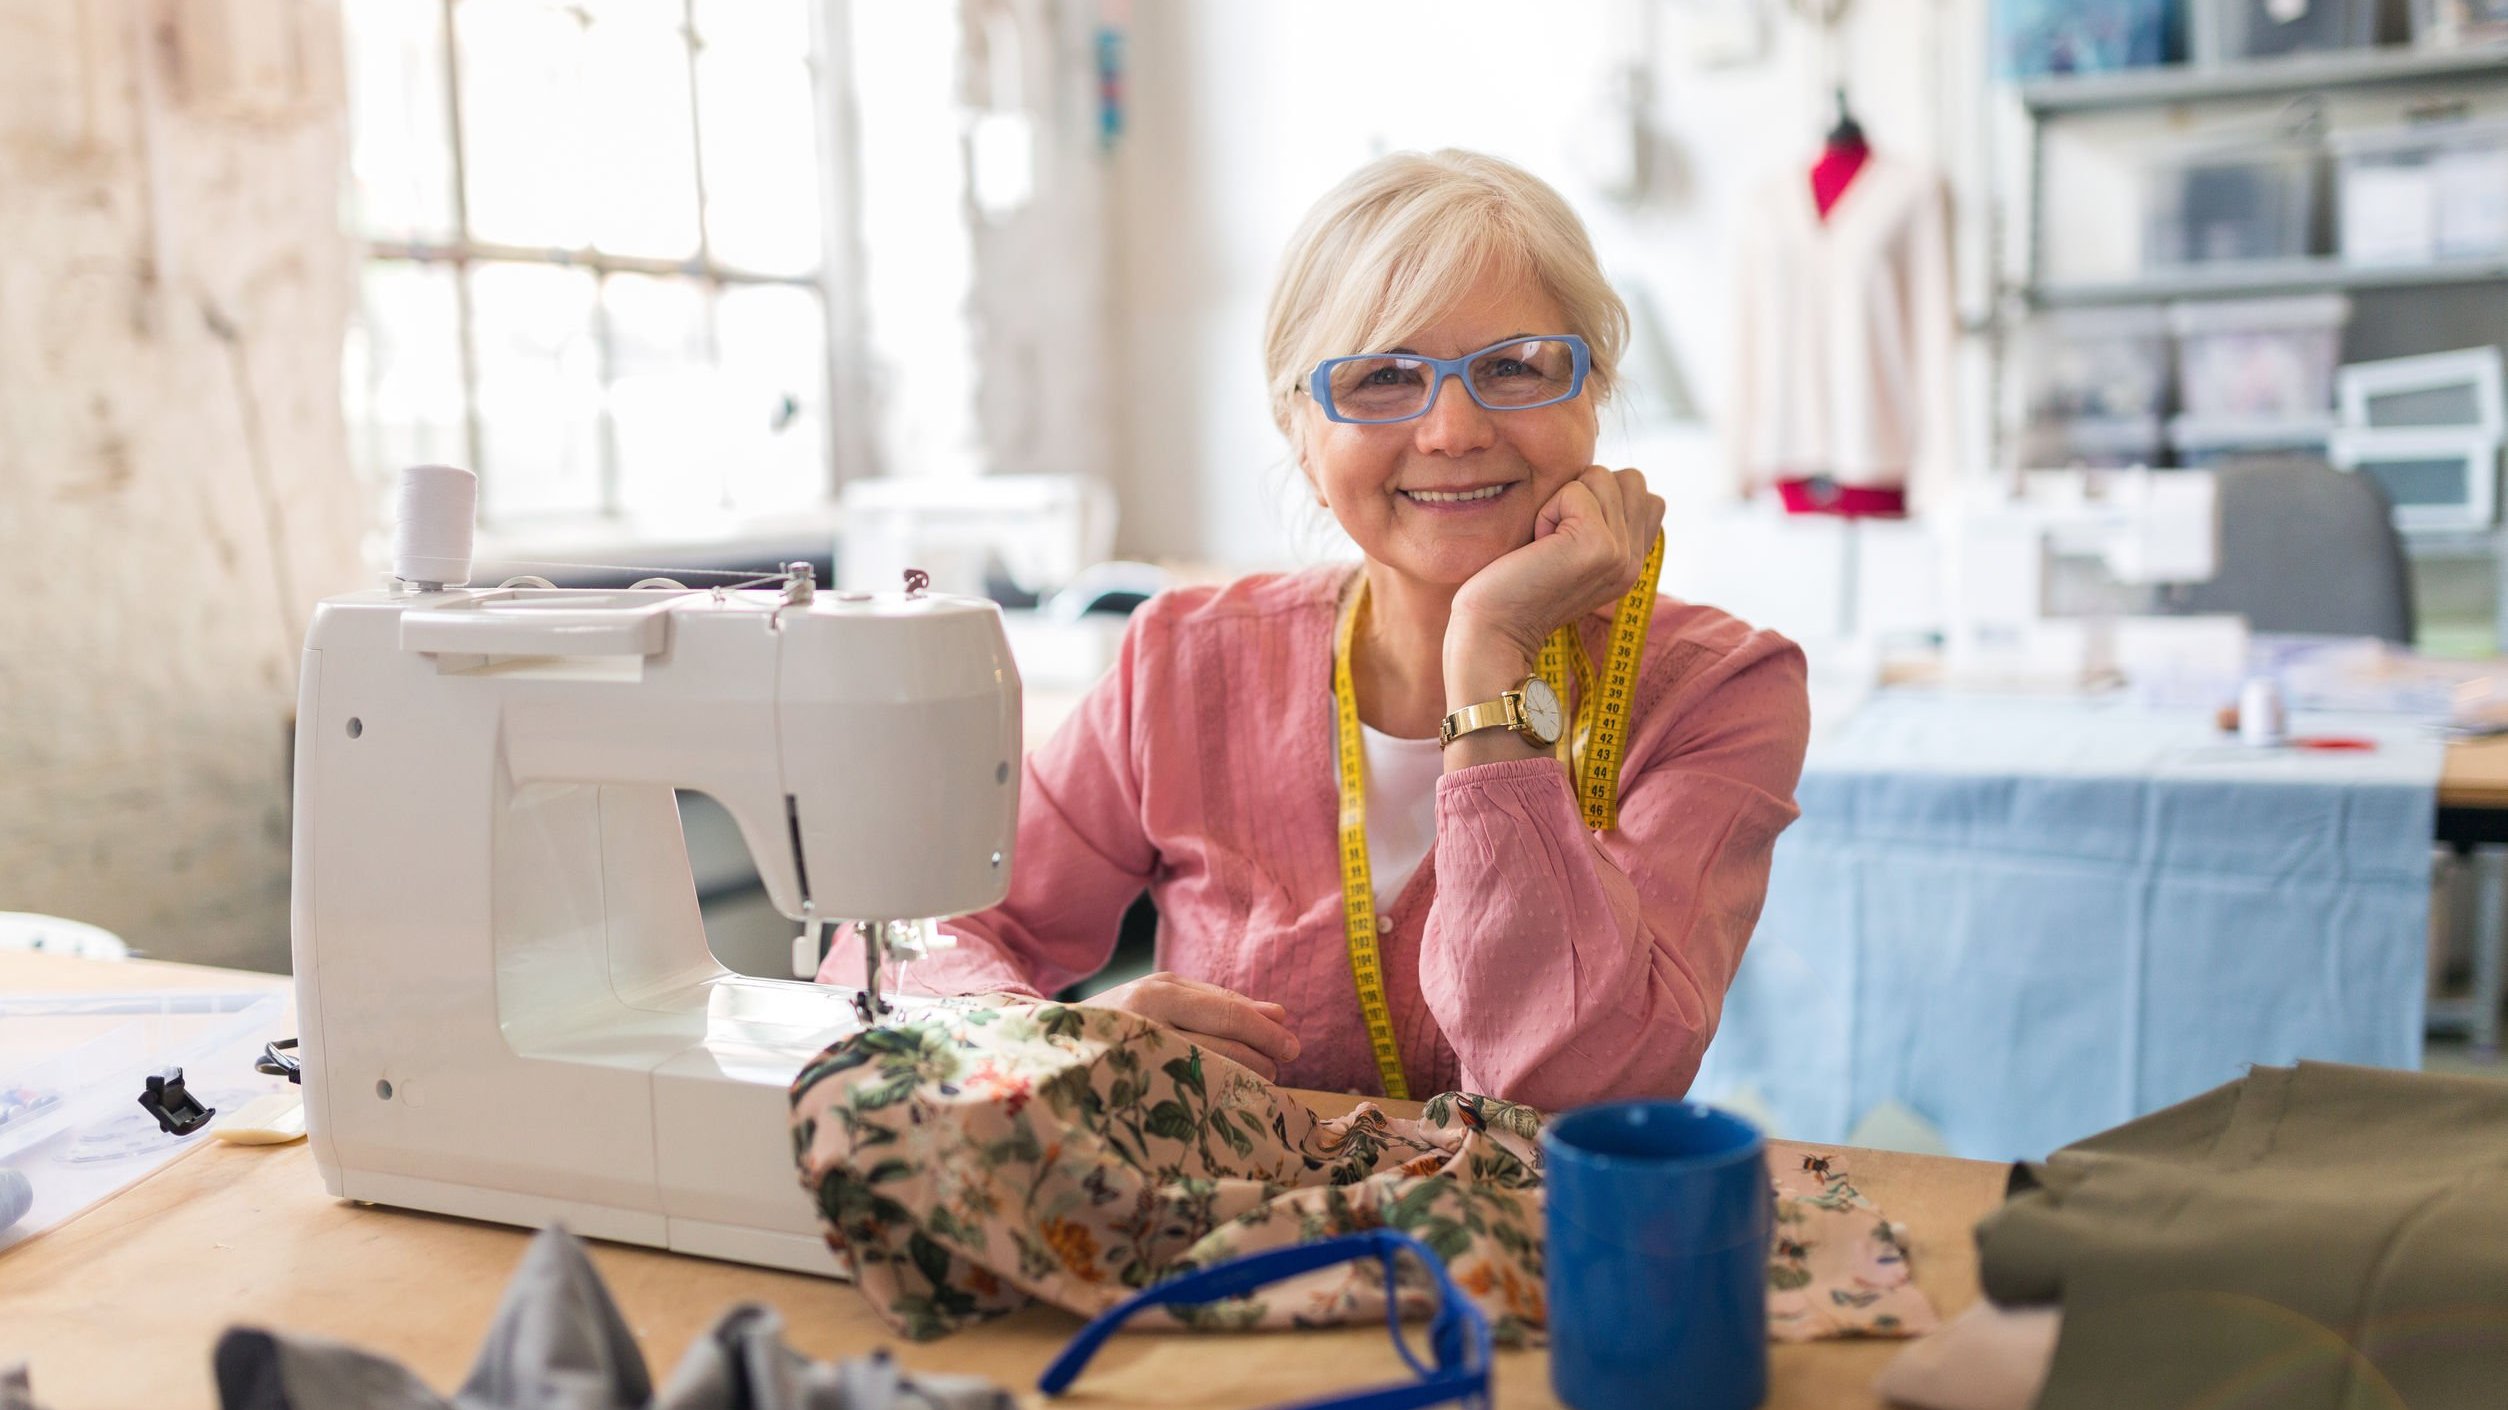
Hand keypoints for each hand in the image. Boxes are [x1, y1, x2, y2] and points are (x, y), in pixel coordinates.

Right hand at [1080, 971, 1302, 1080]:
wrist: (1053, 1043)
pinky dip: (1216, 1098)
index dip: (1267, 1033)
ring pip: (1210, 1073)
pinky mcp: (1129, 1092)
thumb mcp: (1168, 997)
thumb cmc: (1125, 1018)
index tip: (1292, 1048)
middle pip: (1224, 1044)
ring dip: (1243, 1081)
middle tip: (1275, 1069)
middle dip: (1261, 1059)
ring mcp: (1137, 1058)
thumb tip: (1281, 1015)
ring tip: (1253, 1084)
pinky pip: (1187, 1098)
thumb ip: (1222, 1003)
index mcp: (1159, 991)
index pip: (1229, 1012)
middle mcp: (1147, 1021)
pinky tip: (1225, 1102)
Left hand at [1446, 466, 1663, 688]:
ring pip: (1602, 477)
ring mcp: (1622, 554)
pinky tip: (1538, 545)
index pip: (1646, 495)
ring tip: (1546, 543)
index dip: (1602, 500)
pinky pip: (1576, 490)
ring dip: (1563, 501)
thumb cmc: (1515, 585)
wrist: (1493, 631)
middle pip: (1630, 479)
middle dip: (1586, 493)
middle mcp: (1636, 560)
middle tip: (1555, 538)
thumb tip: (1601, 477)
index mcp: (1634, 562)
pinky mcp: (1600, 546)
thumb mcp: (1570, 551)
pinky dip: (1549, 510)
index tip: (1568, 537)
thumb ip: (1600, 521)